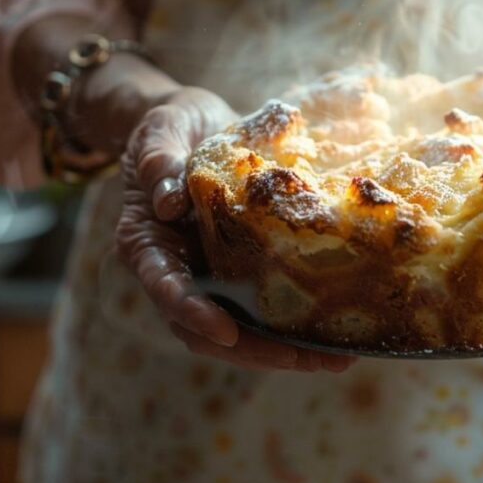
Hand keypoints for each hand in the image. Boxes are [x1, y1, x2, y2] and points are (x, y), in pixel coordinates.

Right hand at [116, 86, 354, 372]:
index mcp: (146, 242)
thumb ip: (159, 161)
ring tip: (335, 357)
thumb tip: (168, 201)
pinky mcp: (240, 268)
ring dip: (283, 350)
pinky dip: (293, 324)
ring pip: (239, 329)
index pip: (166, 288)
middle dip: (255, 350)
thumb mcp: (161, 130)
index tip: (227, 333)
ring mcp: (210, 272)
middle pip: (206, 328)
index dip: (194, 314)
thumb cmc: (170, 125)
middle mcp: (176, 269)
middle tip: (306, 359)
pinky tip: (336, 330)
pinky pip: (263, 306)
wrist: (193, 123)